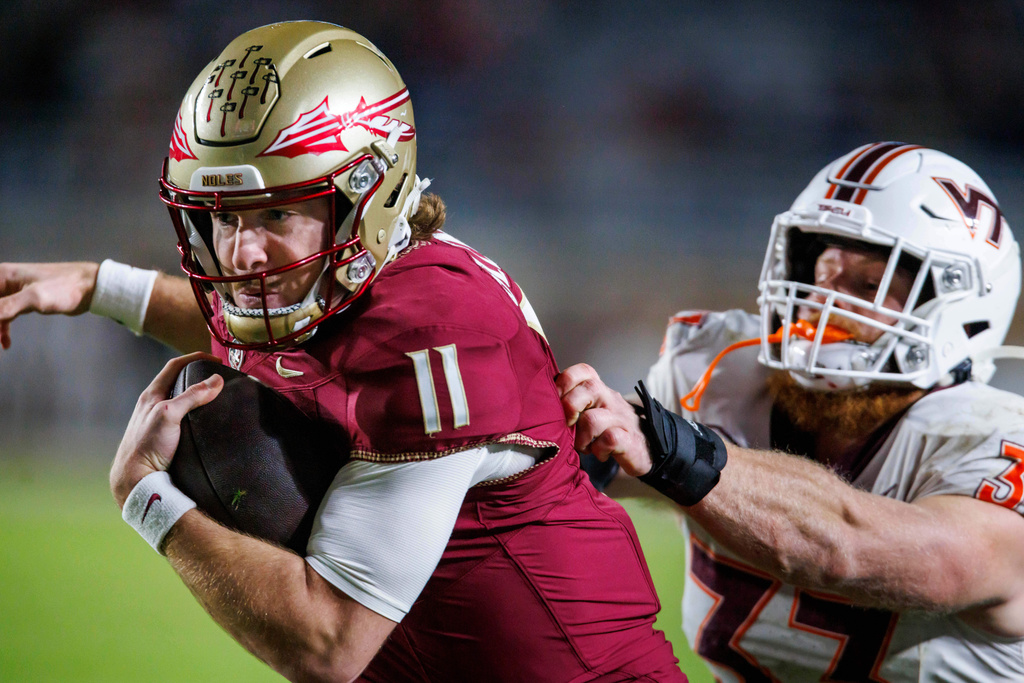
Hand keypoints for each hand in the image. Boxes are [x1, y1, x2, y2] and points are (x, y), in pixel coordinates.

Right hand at [0, 262, 99, 349]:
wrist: (91, 287)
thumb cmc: (64, 288)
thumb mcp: (34, 298)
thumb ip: (6, 307)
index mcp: (1, 276)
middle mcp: (4, 281)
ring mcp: (13, 292)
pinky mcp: (23, 301)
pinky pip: (4, 316)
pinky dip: (2, 329)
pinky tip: (5, 344)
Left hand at [110, 352, 224, 507]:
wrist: (136, 479)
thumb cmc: (145, 445)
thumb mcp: (169, 414)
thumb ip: (191, 396)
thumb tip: (215, 380)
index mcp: (152, 395)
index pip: (174, 366)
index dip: (195, 358)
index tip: (215, 360)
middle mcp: (154, 406)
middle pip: (178, 382)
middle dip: (198, 375)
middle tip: (218, 377)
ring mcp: (160, 423)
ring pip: (181, 401)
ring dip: (198, 396)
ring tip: (217, 398)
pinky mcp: (167, 438)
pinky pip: (185, 419)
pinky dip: (197, 415)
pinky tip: (207, 423)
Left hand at [555, 363, 653, 476]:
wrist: (647, 448)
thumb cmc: (608, 430)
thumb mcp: (591, 411)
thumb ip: (572, 405)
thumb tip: (540, 407)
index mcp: (599, 390)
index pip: (583, 371)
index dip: (565, 382)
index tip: (555, 401)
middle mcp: (610, 400)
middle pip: (589, 388)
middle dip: (569, 408)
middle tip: (567, 427)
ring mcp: (621, 419)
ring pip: (594, 419)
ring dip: (581, 438)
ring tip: (583, 447)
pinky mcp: (629, 440)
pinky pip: (609, 440)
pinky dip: (598, 450)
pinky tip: (599, 454)